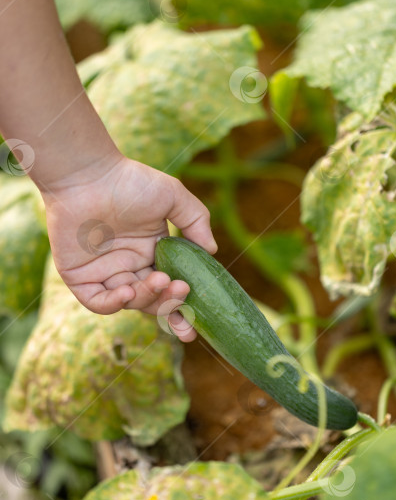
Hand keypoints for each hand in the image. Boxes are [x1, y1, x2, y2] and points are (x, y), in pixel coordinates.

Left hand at [41, 155, 216, 341]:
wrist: (88, 174)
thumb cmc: (130, 181)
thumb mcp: (173, 197)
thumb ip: (195, 221)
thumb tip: (212, 251)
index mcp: (151, 252)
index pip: (169, 287)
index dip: (183, 308)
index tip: (196, 325)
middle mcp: (129, 266)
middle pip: (153, 300)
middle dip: (170, 307)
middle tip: (181, 294)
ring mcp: (105, 273)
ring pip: (131, 302)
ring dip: (148, 298)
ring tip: (159, 280)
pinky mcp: (80, 277)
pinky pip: (98, 302)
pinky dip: (113, 304)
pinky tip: (128, 292)